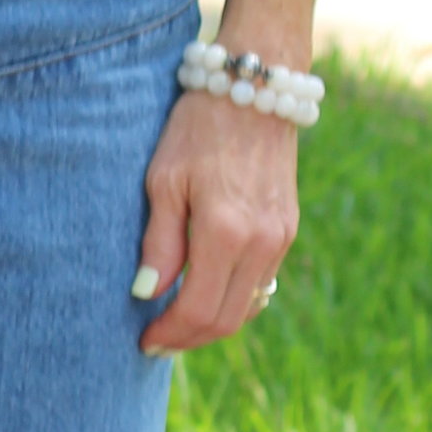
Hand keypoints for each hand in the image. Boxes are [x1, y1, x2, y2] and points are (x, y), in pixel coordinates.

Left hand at [132, 94, 298, 352]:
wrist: (256, 90)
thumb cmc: (198, 128)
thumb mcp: (163, 180)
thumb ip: (160, 242)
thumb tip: (147, 294)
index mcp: (226, 231)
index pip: (198, 310)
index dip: (170, 333)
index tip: (144, 341)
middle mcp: (261, 242)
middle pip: (226, 320)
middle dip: (188, 338)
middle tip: (156, 341)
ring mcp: (281, 238)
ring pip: (247, 307)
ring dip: (211, 323)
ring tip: (175, 321)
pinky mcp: (288, 230)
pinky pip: (261, 284)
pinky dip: (232, 300)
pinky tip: (205, 293)